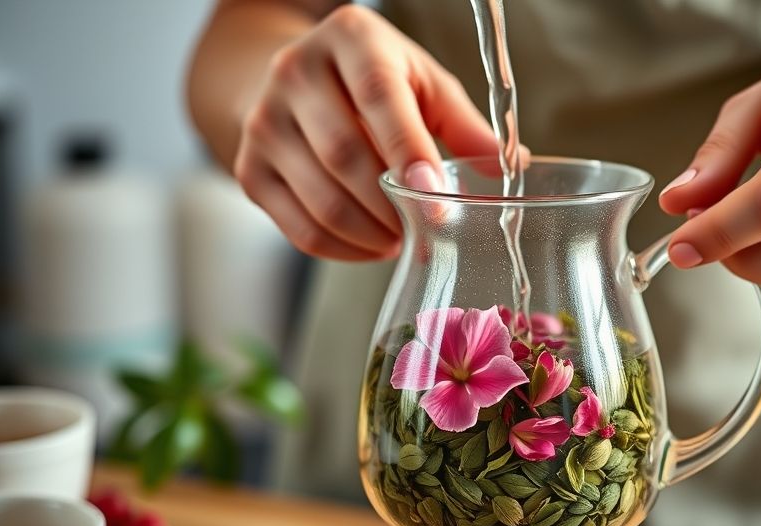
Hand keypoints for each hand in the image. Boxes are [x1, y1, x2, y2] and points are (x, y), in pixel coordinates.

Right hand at [234, 5, 496, 259]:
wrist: (295, 79)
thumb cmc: (373, 82)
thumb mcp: (421, 82)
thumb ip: (463, 123)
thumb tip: (511, 168)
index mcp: (350, 40)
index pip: (378, 95)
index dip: (408, 151)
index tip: (436, 199)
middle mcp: (295, 72)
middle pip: (343, 155)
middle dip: (392, 206)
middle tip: (427, 228)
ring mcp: (263, 121)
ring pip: (320, 199)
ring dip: (371, 235)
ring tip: (402, 239)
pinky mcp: (249, 167)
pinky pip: (297, 228)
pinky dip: (342, 250)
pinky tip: (372, 245)